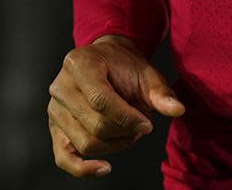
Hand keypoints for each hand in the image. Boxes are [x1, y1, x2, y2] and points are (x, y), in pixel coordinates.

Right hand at [47, 35, 185, 177]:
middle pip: (95, 125)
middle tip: (141, 126)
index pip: (100, 100)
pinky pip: (63, 158)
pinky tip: (104, 168)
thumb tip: (177, 110)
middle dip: (124, 132)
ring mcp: (54, 109)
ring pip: (85, 143)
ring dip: (115, 145)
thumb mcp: (146, 73)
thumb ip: (160, 92)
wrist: (107, 62)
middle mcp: (60, 86)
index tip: (147, 123)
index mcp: (79, 64)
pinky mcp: (55, 129)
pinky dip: (83, 169)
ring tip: (129, 133)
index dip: (128, 118)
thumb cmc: (125, 67)